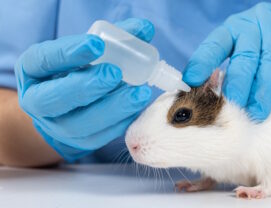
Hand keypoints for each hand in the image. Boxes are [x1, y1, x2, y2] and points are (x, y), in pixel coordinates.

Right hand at [14, 18, 154, 160]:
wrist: (68, 106)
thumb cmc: (79, 70)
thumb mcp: (85, 51)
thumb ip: (113, 39)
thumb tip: (144, 29)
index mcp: (33, 70)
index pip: (44, 60)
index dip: (69, 53)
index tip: (97, 44)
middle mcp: (38, 101)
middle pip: (56, 98)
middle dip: (88, 86)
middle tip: (115, 73)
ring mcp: (57, 125)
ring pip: (80, 123)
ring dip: (112, 108)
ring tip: (139, 93)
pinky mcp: (79, 142)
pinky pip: (99, 137)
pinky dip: (120, 122)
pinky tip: (136, 107)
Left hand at [183, 3, 270, 119]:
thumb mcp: (255, 69)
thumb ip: (235, 78)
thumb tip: (212, 102)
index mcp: (236, 30)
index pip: (215, 44)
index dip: (203, 61)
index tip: (192, 81)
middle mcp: (256, 21)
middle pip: (244, 54)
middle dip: (238, 84)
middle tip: (235, 108)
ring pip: (269, 54)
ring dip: (263, 85)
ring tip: (259, 110)